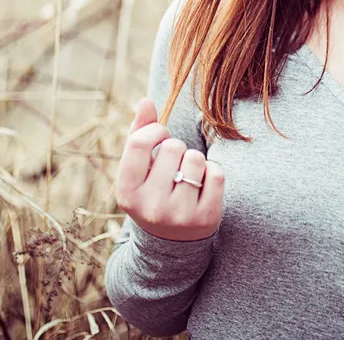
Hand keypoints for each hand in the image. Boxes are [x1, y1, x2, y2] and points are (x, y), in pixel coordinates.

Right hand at [114, 96, 224, 241]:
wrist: (171, 242)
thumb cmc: (151, 190)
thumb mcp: (137, 168)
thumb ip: (138, 133)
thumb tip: (145, 101)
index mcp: (126, 192)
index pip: (139, 142)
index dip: (154, 130)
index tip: (160, 136)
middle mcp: (150, 207)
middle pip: (173, 146)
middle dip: (176, 147)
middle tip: (173, 165)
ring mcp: (179, 215)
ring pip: (196, 158)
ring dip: (195, 160)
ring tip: (187, 175)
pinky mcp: (206, 219)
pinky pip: (216, 173)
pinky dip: (212, 172)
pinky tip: (202, 185)